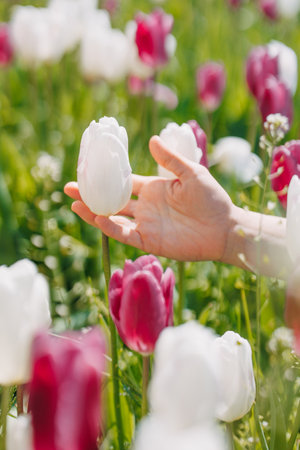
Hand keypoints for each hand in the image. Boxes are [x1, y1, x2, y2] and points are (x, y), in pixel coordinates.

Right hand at [64, 136, 234, 261]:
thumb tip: (151, 139)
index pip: (123, 182)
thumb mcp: (192, 173)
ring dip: (93, 212)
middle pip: (112, 200)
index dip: (105, 177)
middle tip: (68, 188)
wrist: (223, 228)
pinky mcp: (149, 241)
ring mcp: (146, 224)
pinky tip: (97, 217)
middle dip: (90, 195)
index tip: (86, 170)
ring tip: (74, 204)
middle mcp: (145, 206)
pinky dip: (110, 227)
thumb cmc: (211, 198)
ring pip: (113, 218)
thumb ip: (170, 160)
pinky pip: (125, 234)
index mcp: (153, 188)